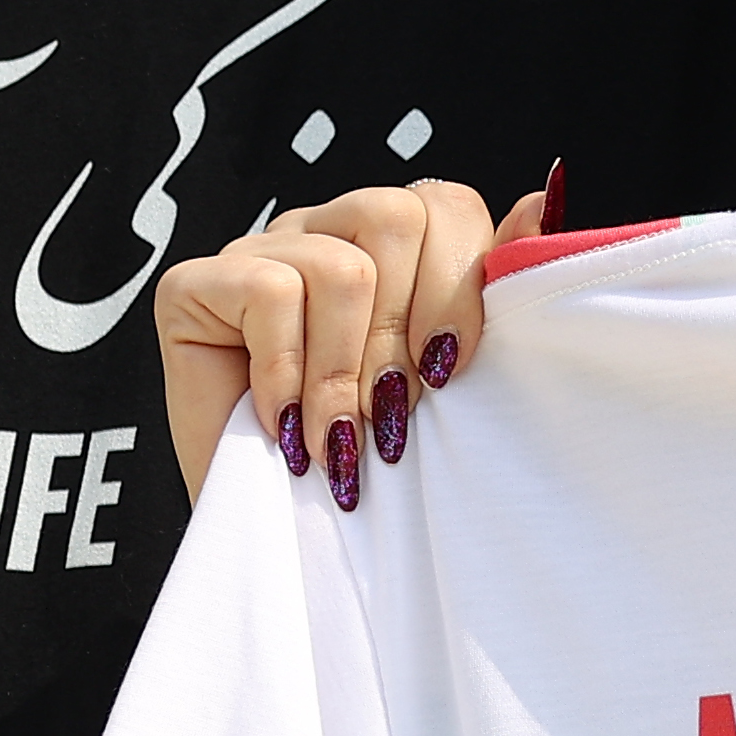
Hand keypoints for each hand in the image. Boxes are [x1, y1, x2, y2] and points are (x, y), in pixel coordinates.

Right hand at [154, 180, 546, 507]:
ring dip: (344, 373)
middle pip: (397, 216)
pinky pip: (272, 292)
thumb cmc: (370, 459)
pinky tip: (283, 424)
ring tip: (335, 436)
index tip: (449, 374)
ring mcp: (256, 250)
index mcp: (390, 243)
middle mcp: (322, 229)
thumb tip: (544, 195)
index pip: (446, 204)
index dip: (458, 287)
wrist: (282, 539)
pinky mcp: (191, 283)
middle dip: (403, 337)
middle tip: (387, 417)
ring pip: (342, 264)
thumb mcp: (448, 376)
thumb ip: (493, 287)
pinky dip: (288, 374)